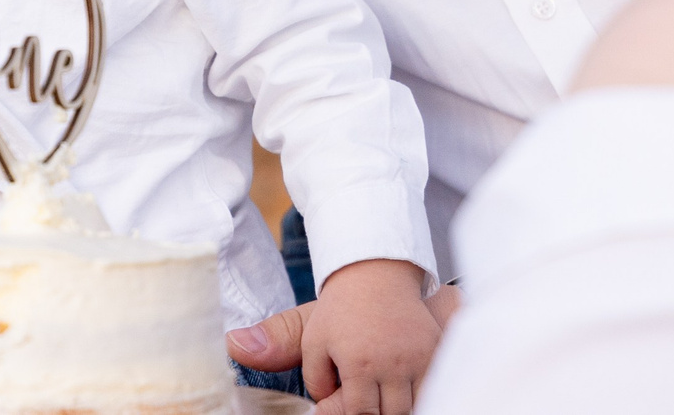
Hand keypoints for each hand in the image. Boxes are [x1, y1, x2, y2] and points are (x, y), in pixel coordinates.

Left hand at [227, 259, 441, 414]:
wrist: (379, 272)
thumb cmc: (340, 309)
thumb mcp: (307, 330)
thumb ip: (276, 347)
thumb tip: (234, 349)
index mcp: (359, 362)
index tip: (333, 405)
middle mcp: (393, 364)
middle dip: (371, 413)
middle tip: (357, 397)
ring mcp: (421, 359)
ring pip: (413, 406)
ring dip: (395, 406)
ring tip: (377, 393)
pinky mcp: (438, 353)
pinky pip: (433, 388)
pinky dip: (419, 394)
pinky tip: (398, 388)